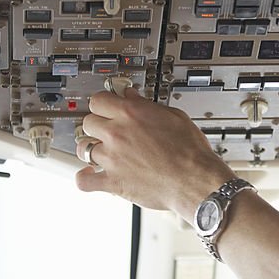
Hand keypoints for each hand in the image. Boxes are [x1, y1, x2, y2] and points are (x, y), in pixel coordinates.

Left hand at [74, 88, 236, 219]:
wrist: (195, 181)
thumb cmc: (190, 152)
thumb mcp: (174, 116)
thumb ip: (146, 105)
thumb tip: (132, 96)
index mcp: (131, 114)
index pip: (98, 100)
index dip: (103, 103)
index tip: (106, 107)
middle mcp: (117, 134)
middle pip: (88, 122)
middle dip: (97, 125)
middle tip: (106, 130)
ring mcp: (112, 159)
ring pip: (83, 148)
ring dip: (90, 148)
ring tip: (100, 151)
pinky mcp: (113, 182)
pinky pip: (84, 180)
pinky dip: (84, 177)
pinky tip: (89, 174)